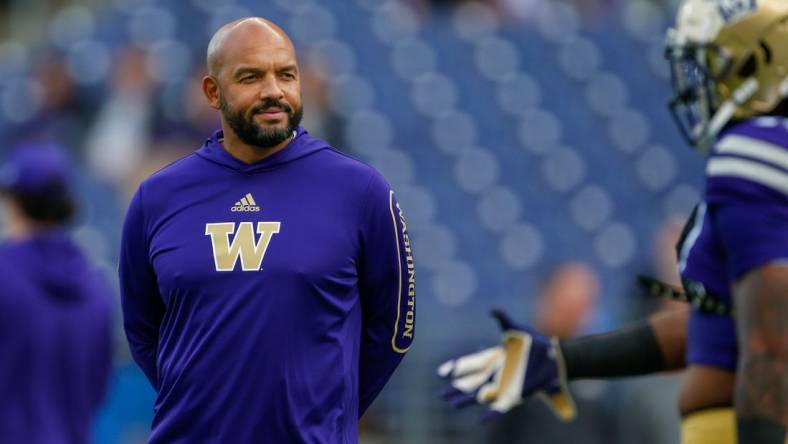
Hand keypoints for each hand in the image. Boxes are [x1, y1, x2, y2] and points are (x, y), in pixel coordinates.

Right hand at [437, 309, 575, 420]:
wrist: (552, 357)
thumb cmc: (533, 342)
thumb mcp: (517, 329)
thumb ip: (504, 320)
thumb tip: (493, 309)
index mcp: (491, 359)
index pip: (469, 364)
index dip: (455, 368)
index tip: (441, 372)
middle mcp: (493, 374)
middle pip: (469, 383)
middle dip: (455, 388)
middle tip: (441, 393)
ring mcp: (502, 387)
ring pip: (479, 396)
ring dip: (466, 400)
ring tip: (452, 404)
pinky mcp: (514, 396)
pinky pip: (500, 407)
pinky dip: (491, 413)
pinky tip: (483, 419)